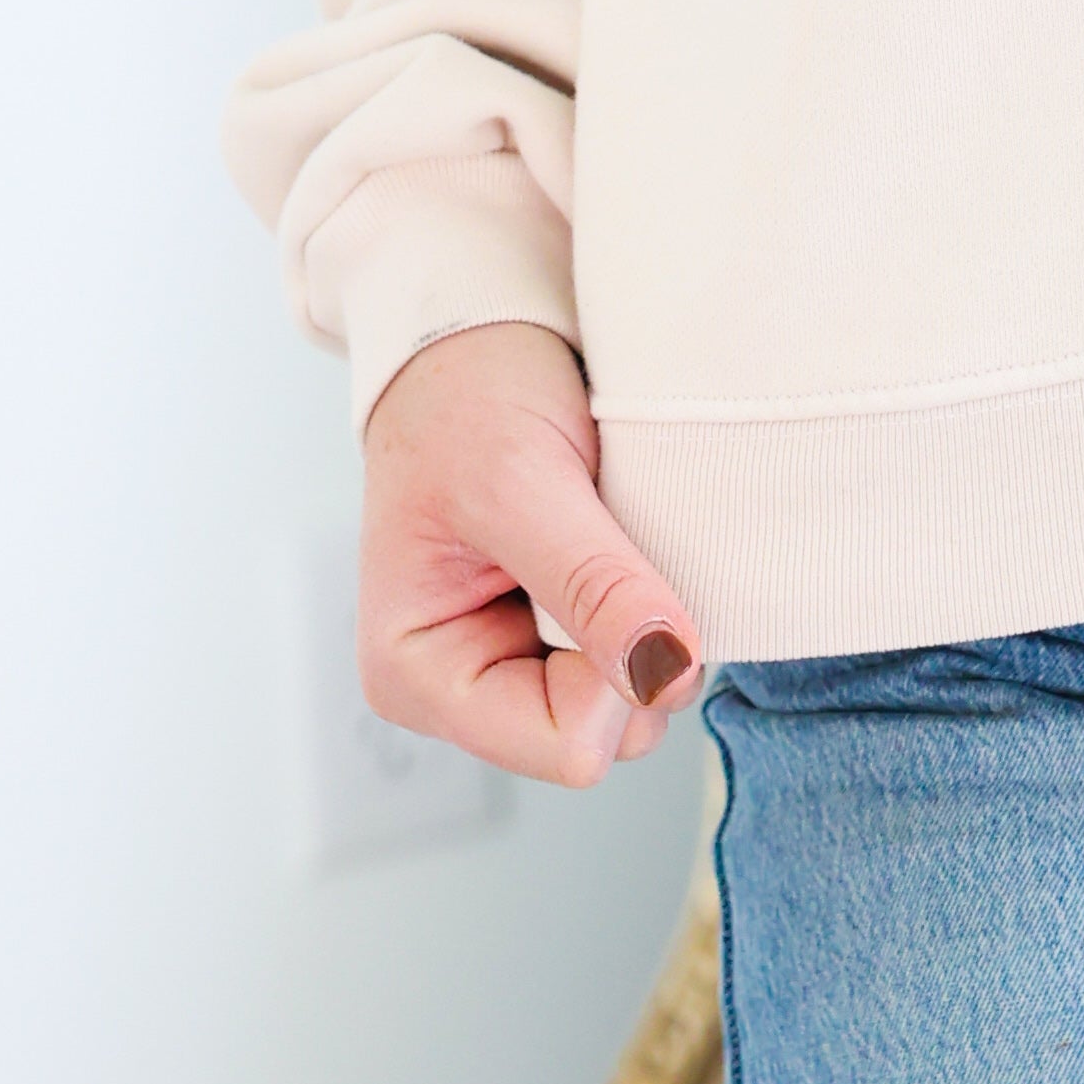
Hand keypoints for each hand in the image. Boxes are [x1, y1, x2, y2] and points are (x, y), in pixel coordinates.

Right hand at [359, 317, 701, 785]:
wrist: (472, 338)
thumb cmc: (465, 397)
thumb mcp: (522, 479)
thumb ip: (591, 582)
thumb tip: (665, 671)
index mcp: (418, 676)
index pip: (566, 746)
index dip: (615, 674)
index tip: (616, 573)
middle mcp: (464, 687)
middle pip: (608, 733)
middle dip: (634, 644)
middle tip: (610, 539)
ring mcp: (514, 665)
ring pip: (635, 698)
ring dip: (646, 615)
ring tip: (607, 531)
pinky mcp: (558, 635)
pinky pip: (641, 654)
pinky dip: (650, 600)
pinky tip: (617, 542)